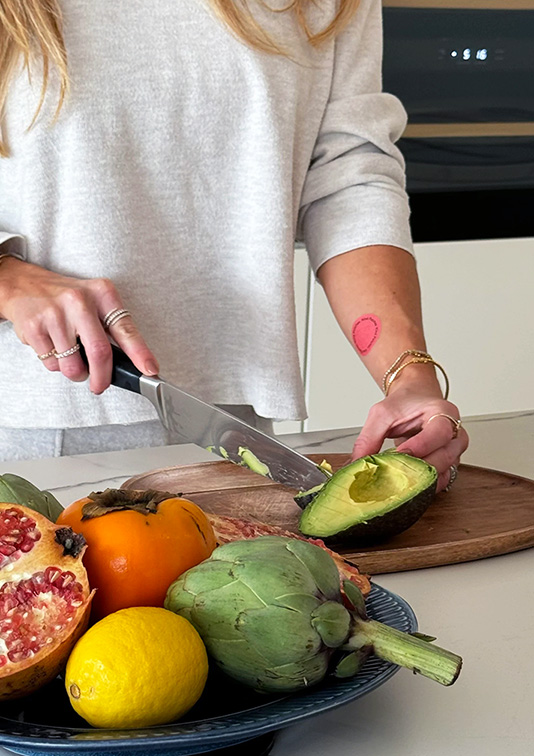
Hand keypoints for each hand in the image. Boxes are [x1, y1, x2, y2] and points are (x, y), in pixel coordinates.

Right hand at [0, 258, 158, 393]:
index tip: (149, 369)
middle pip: (100, 353)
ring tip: (72, 359)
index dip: (140, 353)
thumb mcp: (95, 301)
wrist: (23, 285)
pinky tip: (53, 347)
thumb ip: (111, 327)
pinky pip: (51, 364)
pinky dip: (55, 365)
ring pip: (73, 366)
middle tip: (100, 385)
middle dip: (102, 378)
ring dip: (75, 373)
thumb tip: (131, 362)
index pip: (126, 329)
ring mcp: (55, 314)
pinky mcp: (35, 327)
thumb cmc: (66, 298)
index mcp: (102, 293)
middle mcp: (80, 301)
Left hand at [351, 385, 468, 492]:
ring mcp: (454, 450)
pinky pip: (441, 480)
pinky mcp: (448, 464)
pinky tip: (407, 485)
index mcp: (443, 413)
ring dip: (421, 479)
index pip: (439, 432)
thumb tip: (357, 464)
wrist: (417, 400)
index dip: (421, 446)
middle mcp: (454, 433)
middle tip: (395, 472)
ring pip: (444, 472)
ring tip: (398, 481)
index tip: (400, 454)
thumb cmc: (405, 404)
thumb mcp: (382, 414)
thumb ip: (369, 438)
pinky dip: (424, 485)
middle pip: (444, 456)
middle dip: (418, 467)